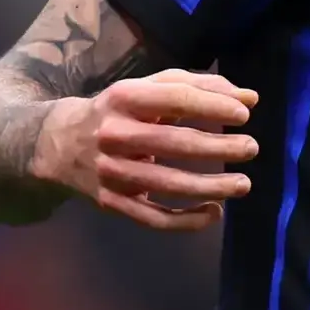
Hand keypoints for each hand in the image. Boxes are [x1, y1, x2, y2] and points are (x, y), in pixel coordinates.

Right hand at [32, 68, 258, 231]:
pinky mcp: (111, 202)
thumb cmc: (120, 110)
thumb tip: (250, 99)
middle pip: (173, 143)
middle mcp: (114, 135)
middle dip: (217, 147)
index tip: (244, 115)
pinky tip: (214, 213)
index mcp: (124, 98)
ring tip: (244, 184)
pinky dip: (186, 221)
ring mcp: (110, 172)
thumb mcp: (150, 88)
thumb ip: (200, 87)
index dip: (211, 106)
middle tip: (251, 147)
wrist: (59, 144)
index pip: (173, 99)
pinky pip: (152, 218)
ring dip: (210, 187)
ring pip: (166, 184)